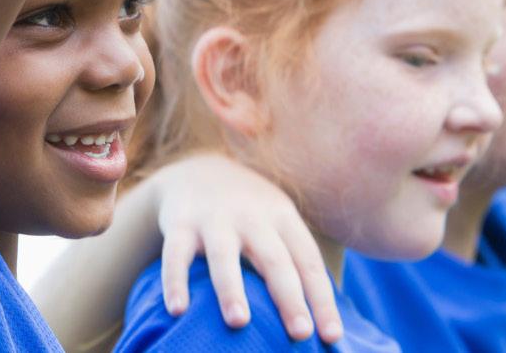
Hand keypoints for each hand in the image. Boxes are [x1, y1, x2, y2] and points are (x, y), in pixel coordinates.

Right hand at [149, 154, 341, 343]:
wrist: (196, 170)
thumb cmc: (250, 213)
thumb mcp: (278, 221)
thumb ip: (297, 258)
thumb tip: (325, 317)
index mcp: (282, 217)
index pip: (307, 261)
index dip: (321, 298)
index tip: (331, 335)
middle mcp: (251, 216)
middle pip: (273, 259)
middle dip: (288, 297)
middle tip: (300, 333)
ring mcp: (213, 219)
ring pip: (223, 256)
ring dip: (231, 289)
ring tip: (239, 322)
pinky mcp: (180, 224)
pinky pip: (175, 255)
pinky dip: (175, 282)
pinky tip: (177, 310)